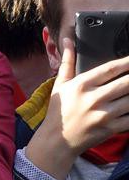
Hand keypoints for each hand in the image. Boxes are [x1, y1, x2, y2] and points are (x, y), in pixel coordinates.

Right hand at [26, 38, 128, 179]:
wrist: (57, 140)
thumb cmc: (59, 110)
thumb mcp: (60, 84)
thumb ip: (68, 61)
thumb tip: (68, 40)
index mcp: (82, 85)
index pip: (110, 69)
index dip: (127, 62)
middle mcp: (94, 98)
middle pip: (126, 83)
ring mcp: (104, 114)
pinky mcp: (111, 128)